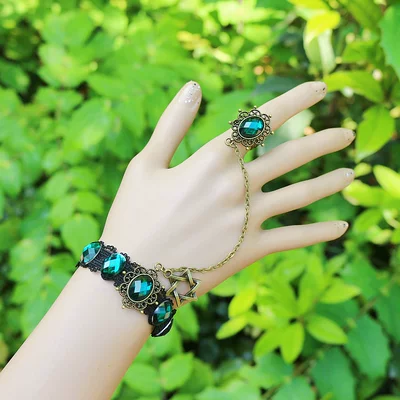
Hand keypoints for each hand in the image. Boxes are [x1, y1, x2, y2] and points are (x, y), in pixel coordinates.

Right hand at [100, 81, 354, 296]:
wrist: (135, 273)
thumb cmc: (134, 216)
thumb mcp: (145, 164)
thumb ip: (172, 124)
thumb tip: (193, 86)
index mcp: (211, 161)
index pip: (261, 121)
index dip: (294, 101)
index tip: (320, 88)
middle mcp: (236, 187)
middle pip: (290, 157)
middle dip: (322, 142)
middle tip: (347, 135)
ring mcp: (247, 220)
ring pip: (300, 196)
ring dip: (328, 183)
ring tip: (350, 174)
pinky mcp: (249, 250)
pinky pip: (292, 239)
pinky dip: (318, 234)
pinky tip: (341, 228)